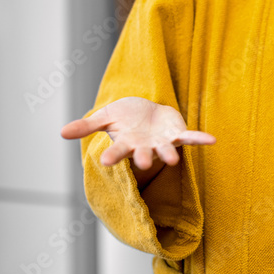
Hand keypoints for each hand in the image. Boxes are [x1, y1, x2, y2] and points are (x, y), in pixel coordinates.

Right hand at [60, 96, 214, 168]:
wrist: (146, 111)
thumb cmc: (125, 117)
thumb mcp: (105, 117)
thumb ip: (87, 126)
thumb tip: (61, 132)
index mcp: (126, 143)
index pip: (117, 151)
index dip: (112, 155)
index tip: (104, 161)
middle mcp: (145, 147)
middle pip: (143, 155)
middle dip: (144, 158)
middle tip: (144, 163)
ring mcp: (162, 143)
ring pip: (166, 150)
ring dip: (169, 154)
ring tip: (172, 160)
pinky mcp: (177, 135)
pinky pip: (190, 138)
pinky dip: (200, 140)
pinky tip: (212, 140)